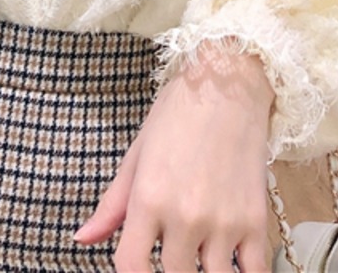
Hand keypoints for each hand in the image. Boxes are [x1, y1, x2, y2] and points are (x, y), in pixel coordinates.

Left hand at [74, 45, 275, 272]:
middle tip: (175, 254)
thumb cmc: (178, 113)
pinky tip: (233, 266)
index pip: (131, 266)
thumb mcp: (137, 154)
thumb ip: (112, 204)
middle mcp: (184, 215)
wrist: (228, 84)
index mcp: (149, 198)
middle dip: (171, 272)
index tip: (140, 270)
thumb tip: (82, 238)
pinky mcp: (255, 220)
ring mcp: (223, 221)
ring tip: (201, 257)